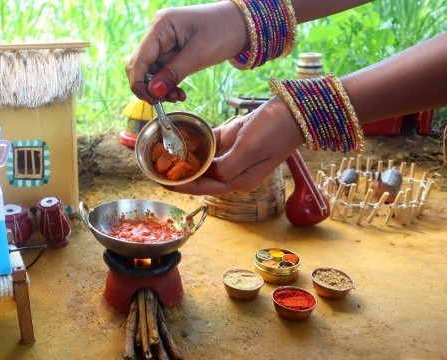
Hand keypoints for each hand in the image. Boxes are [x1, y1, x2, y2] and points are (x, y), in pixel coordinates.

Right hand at [125, 1, 247, 103]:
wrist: (242, 23)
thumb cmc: (223, 31)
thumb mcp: (199, 54)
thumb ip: (174, 73)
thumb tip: (153, 93)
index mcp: (161, 26)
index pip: (139, 59)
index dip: (140, 83)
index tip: (152, 101)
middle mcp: (157, 32)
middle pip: (140, 66)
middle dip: (150, 87)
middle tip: (166, 101)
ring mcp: (164, 41)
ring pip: (151, 72)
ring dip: (160, 88)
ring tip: (178, 97)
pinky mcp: (171, 50)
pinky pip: (162, 71)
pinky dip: (168, 84)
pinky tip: (179, 92)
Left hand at [165, 97, 304, 194]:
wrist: (295, 109)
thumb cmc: (275, 131)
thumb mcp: (249, 150)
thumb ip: (226, 166)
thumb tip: (208, 173)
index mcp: (239, 180)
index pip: (203, 187)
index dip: (181, 185)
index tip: (161, 181)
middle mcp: (234, 171)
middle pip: (200, 176)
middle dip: (179, 173)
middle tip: (156, 167)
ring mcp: (233, 155)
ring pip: (202, 160)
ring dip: (184, 157)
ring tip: (162, 153)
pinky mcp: (232, 139)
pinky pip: (209, 143)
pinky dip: (195, 141)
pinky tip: (179, 137)